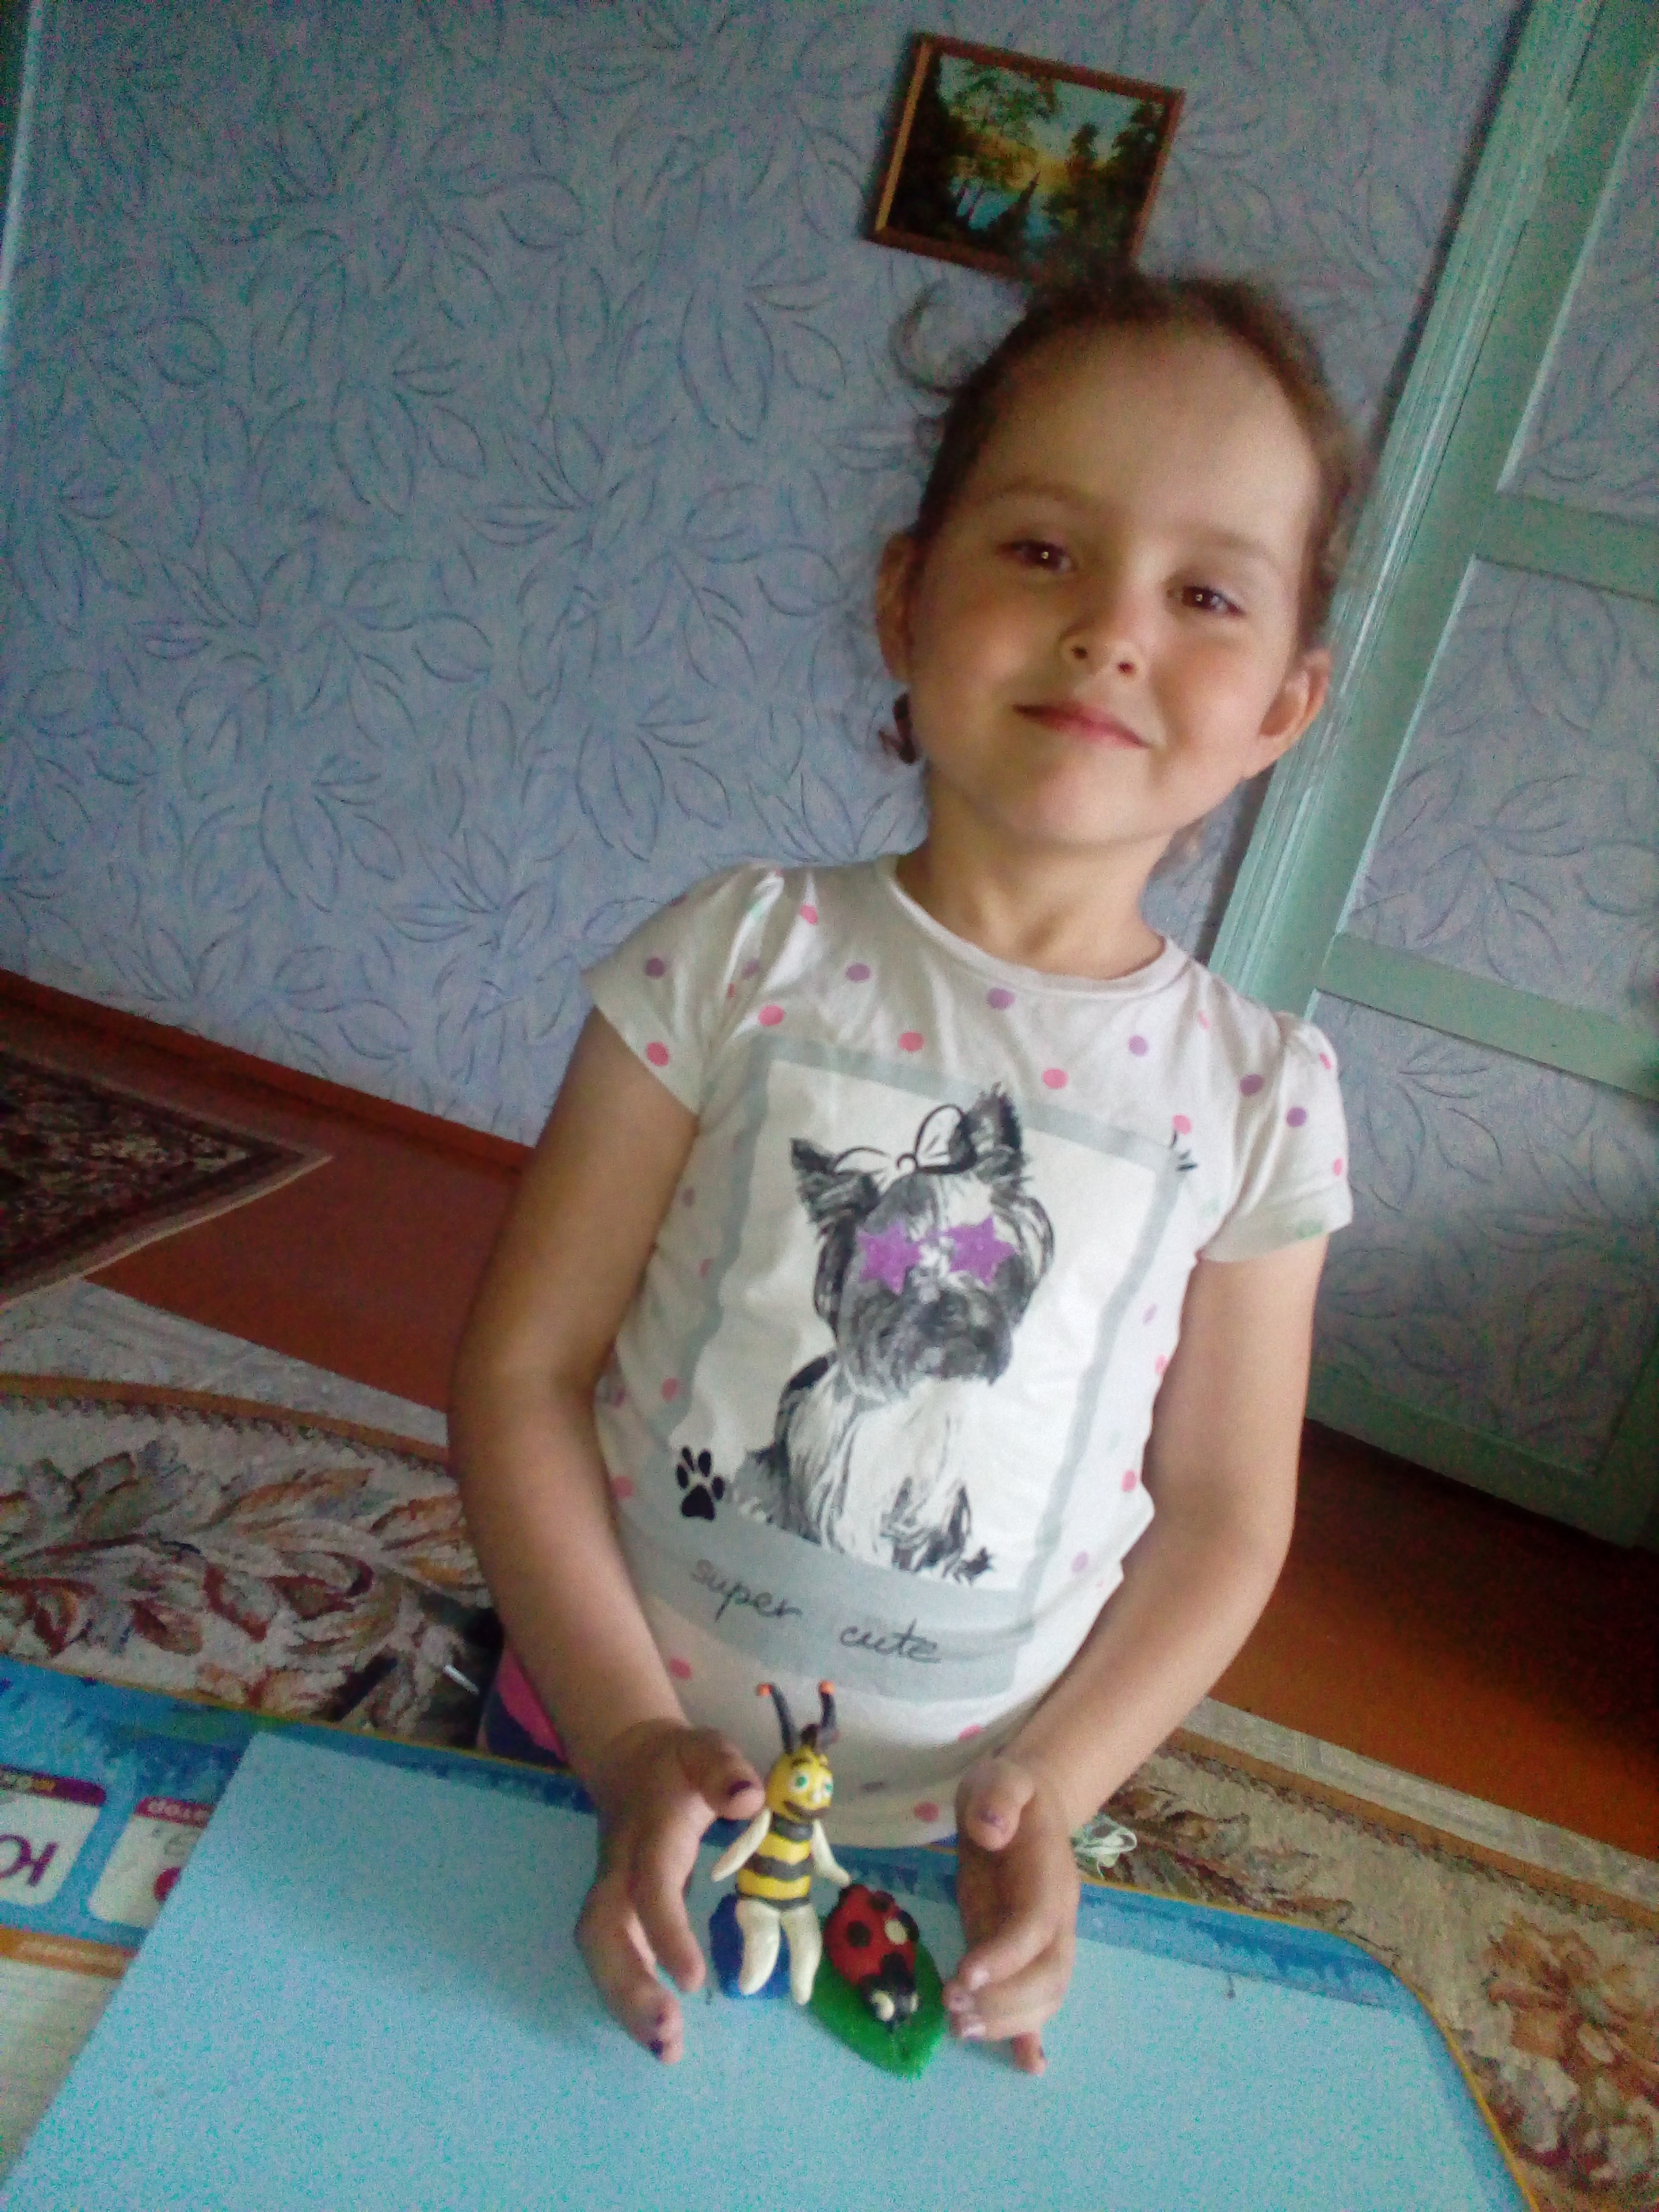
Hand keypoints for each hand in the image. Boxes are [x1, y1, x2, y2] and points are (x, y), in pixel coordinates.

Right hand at [576, 1721, 763, 2062]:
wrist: (630, 1762)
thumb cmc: (679, 1764)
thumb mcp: (707, 1750)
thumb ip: (725, 1770)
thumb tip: (748, 1799)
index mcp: (650, 1835)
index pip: (651, 1888)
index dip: (666, 1933)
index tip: (694, 1980)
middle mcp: (621, 1871)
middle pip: (605, 1934)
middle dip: (629, 1988)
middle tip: (667, 2036)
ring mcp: (612, 1894)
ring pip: (602, 1955)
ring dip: (626, 2006)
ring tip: (666, 2050)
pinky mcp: (616, 1914)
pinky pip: (612, 1961)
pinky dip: (629, 2002)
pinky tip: (660, 2037)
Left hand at [943, 1754, 1079, 2075]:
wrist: (1024, 1804)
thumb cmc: (1006, 1791)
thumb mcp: (999, 1776)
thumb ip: (998, 1795)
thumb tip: (991, 1828)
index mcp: (1049, 1877)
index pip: (1036, 1928)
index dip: (1006, 1957)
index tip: (965, 1974)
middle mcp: (1055, 1918)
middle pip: (1049, 1976)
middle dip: (1005, 2003)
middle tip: (954, 2010)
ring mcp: (1042, 1942)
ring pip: (1045, 1998)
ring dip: (1007, 2023)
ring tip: (959, 2027)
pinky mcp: (1021, 1956)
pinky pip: (1038, 2003)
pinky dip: (1034, 2037)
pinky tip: (1027, 2065)